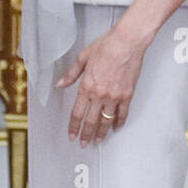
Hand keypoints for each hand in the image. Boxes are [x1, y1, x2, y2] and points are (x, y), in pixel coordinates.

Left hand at [55, 26, 148, 147]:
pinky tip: (116, 128)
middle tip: (84, 144)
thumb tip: (60, 84)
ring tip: (98, 141)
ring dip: (101, 133)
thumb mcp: (83, 57)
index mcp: (87, 86)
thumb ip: (71, 74)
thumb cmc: (106, 46)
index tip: (72, 135)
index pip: (77, 113)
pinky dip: (119, 123)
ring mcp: (114, 97)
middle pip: (90, 121)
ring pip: (106, 121)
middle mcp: (99, 95)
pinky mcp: (127, 95)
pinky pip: (122, 114)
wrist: (126, 43)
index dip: (73, 126)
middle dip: (86, 135)